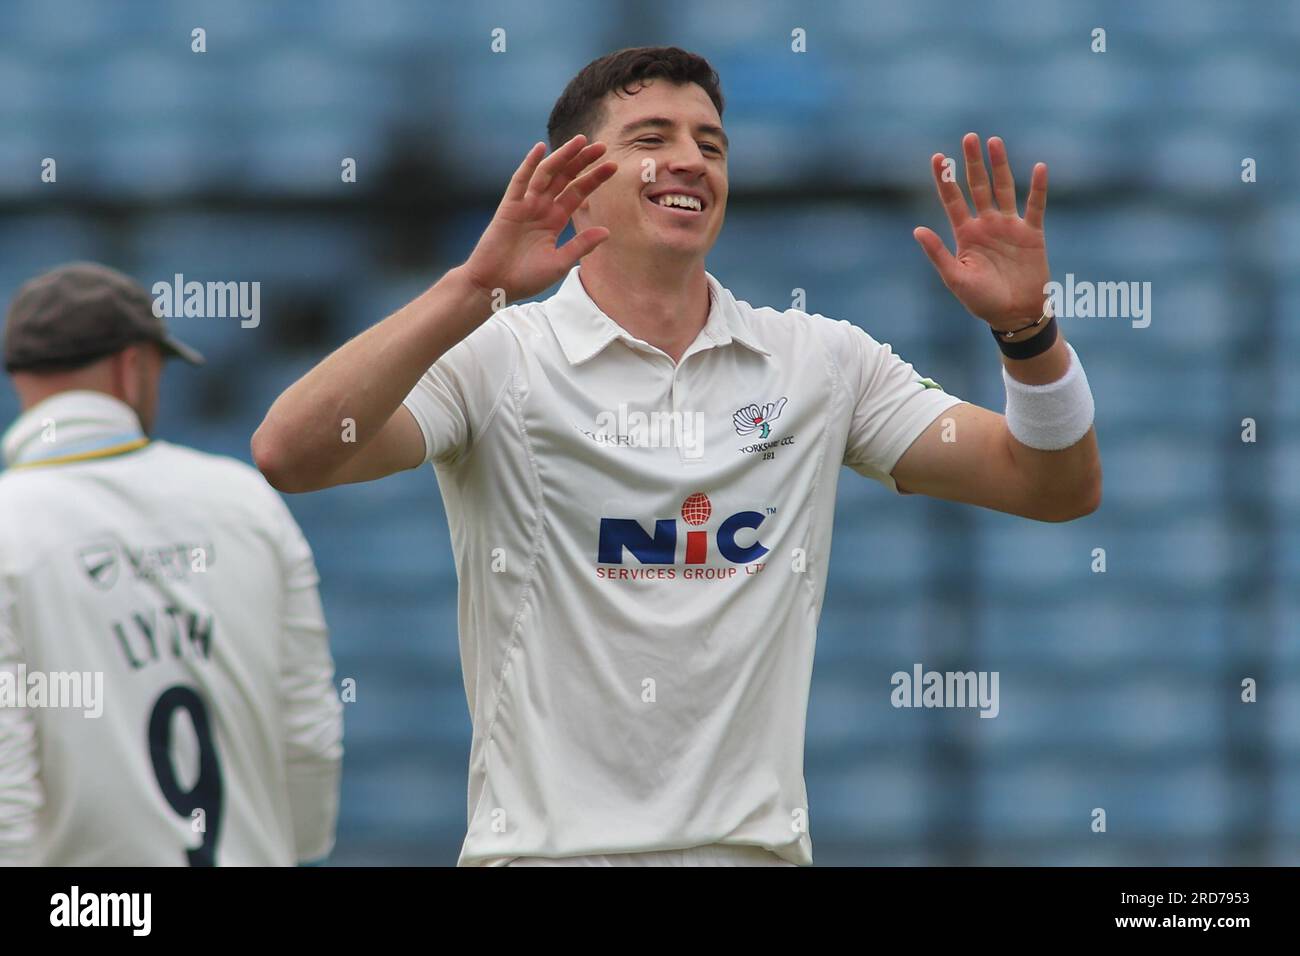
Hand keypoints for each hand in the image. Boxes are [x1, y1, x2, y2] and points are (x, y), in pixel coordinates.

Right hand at [462, 134, 616, 303]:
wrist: (495, 286)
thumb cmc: (525, 278)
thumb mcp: (559, 263)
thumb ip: (580, 245)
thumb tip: (606, 230)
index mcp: (554, 220)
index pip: (578, 193)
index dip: (594, 179)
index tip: (613, 166)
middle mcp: (541, 208)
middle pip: (565, 178)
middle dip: (582, 161)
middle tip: (601, 146)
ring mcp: (525, 205)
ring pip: (546, 174)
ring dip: (562, 157)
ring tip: (580, 141)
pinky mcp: (509, 207)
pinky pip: (520, 182)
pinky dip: (529, 165)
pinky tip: (540, 149)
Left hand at [913, 133, 1050, 330]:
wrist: (1014, 315)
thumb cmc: (981, 300)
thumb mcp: (955, 278)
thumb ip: (938, 253)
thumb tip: (917, 229)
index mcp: (965, 234)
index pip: (953, 200)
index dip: (945, 179)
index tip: (938, 157)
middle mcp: (986, 225)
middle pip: (978, 187)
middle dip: (973, 163)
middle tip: (969, 137)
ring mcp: (1009, 227)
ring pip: (1004, 189)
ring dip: (1000, 166)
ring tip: (994, 142)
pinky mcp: (1032, 234)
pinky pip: (1036, 206)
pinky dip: (1038, 188)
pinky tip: (1038, 168)